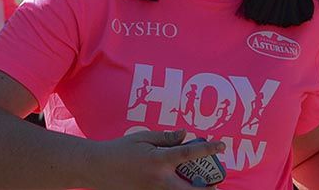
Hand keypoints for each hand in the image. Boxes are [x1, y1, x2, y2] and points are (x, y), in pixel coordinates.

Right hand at [93, 130, 224, 189]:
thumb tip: (185, 135)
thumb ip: (166, 137)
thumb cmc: (120, 150)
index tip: (222, 145)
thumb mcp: (143, 137)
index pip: (190, 154)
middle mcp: (159, 179)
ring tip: (204, 188)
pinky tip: (181, 186)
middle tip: (217, 184)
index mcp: (159, 160)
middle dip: (208, 189)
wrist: (97, 168)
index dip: (208, 149)